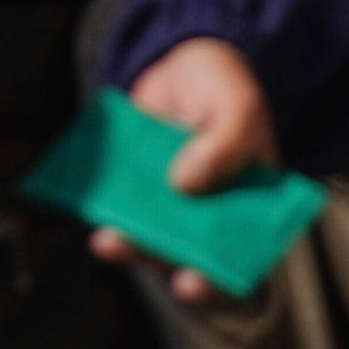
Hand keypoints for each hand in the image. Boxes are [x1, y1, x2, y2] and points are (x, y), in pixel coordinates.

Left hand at [90, 37, 279, 310]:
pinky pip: (124, 216)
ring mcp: (173, 212)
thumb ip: (226, 142)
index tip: (191, 281)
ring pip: (152, 242)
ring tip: (108, 238)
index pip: (239, 258)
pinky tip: (98, 213)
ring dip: (130, 244)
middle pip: (189, 259)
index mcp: (250, 209)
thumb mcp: (239, 106)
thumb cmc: (224, 91)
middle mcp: (210, 220)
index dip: (218, 279)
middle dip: (161, 262)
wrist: (184, 67)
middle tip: (139, 254)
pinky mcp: (140, 198)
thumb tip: (184, 182)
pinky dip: (110, 217)